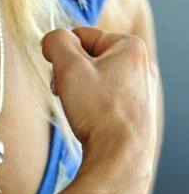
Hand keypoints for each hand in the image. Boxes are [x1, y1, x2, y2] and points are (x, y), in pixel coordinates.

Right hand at [41, 27, 157, 185]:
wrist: (120, 159)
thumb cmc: (99, 112)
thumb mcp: (68, 66)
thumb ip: (56, 41)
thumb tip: (52, 39)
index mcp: (131, 46)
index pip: (81, 34)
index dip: (63, 53)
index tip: (59, 74)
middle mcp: (141, 65)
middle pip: (88, 57)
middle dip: (71, 73)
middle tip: (68, 92)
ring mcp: (141, 89)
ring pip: (95, 77)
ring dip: (78, 89)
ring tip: (79, 109)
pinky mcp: (136, 110)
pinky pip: (104, 96)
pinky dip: (91, 105)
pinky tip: (89, 120)